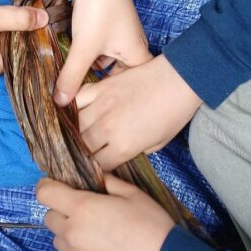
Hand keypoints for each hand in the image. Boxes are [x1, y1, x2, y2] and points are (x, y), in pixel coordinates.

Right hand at [0, 0, 47, 78]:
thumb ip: (17, 18)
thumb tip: (45, 19)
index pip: (25, 52)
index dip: (36, 33)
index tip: (46, 15)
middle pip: (19, 48)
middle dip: (26, 29)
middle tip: (36, 8)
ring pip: (10, 41)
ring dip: (16, 26)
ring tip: (23, 9)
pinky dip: (5, 27)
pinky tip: (8, 15)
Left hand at [36, 174, 174, 250]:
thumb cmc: (151, 225)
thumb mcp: (133, 194)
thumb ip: (108, 181)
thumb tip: (95, 176)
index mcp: (82, 208)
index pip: (44, 193)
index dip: (48, 187)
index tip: (57, 187)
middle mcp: (72, 232)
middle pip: (49, 217)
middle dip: (62, 211)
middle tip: (85, 213)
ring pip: (58, 240)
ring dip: (69, 234)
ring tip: (94, 236)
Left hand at [53, 0, 150, 106]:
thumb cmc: (98, 11)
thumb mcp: (84, 48)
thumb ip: (72, 77)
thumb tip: (61, 103)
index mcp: (138, 55)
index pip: (134, 87)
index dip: (119, 99)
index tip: (102, 107)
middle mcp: (136, 47)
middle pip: (121, 76)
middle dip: (103, 85)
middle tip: (85, 96)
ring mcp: (124, 36)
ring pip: (110, 62)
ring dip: (95, 69)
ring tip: (78, 80)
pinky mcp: (111, 27)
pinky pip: (104, 50)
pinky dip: (92, 55)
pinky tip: (77, 58)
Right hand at [75, 54, 201, 170]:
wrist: (180, 81)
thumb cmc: (174, 113)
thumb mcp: (158, 144)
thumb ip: (133, 152)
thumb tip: (117, 154)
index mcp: (124, 146)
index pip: (98, 165)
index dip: (97, 169)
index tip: (97, 167)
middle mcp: (108, 128)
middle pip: (82, 147)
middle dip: (82, 153)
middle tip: (82, 153)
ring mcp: (102, 105)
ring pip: (74, 125)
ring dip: (74, 132)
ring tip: (74, 136)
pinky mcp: (101, 87)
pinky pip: (76, 99)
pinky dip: (71, 108)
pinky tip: (71, 114)